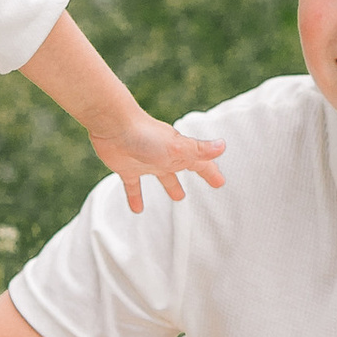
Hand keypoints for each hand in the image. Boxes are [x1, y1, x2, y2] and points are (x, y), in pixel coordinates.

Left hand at [89, 105, 225, 213]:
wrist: (113, 126)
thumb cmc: (145, 134)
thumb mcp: (176, 146)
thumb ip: (199, 149)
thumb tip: (223, 145)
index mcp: (178, 152)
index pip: (200, 163)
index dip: (211, 172)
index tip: (220, 181)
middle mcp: (164, 156)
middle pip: (185, 167)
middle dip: (198, 173)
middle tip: (209, 183)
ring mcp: (146, 162)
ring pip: (163, 176)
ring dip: (171, 185)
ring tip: (178, 197)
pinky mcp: (128, 168)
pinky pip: (134, 186)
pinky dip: (136, 197)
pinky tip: (137, 210)